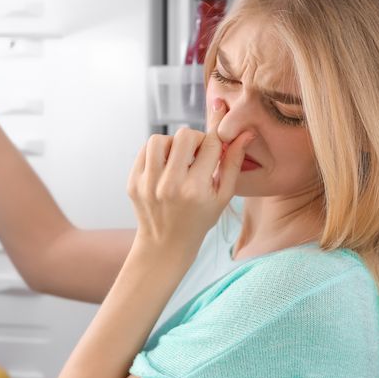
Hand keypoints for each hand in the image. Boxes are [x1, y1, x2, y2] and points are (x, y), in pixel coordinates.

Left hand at [126, 125, 254, 258]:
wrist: (165, 244)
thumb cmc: (199, 219)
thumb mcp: (223, 196)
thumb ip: (233, 163)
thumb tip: (245, 133)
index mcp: (196, 189)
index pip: (211, 144)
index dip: (217, 141)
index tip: (215, 147)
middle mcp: (170, 185)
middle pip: (184, 136)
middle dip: (195, 139)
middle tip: (197, 152)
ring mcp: (147, 184)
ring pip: (159, 139)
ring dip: (172, 144)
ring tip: (178, 157)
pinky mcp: (133, 182)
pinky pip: (144, 151)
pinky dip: (156, 152)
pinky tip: (165, 165)